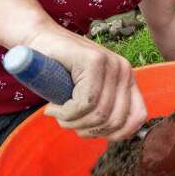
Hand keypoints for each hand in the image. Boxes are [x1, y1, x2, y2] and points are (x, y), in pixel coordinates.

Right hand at [23, 24, 146, 140]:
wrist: (37, 40)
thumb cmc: (58, 71)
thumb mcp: (87, 93)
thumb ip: (103, 108)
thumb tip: (115, 134)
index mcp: (127, 80)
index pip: (137, 117)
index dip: (117, 134)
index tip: (91, 133)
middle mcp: (124, 70)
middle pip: (115, 120)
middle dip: (87, 130)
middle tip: (66, 122)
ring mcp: (110, 63)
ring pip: (98, 114)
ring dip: (72, 122)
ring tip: (57, 113)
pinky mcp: (93, 61)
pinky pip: (84, 103)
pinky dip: (65, 113)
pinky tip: (52, 107)